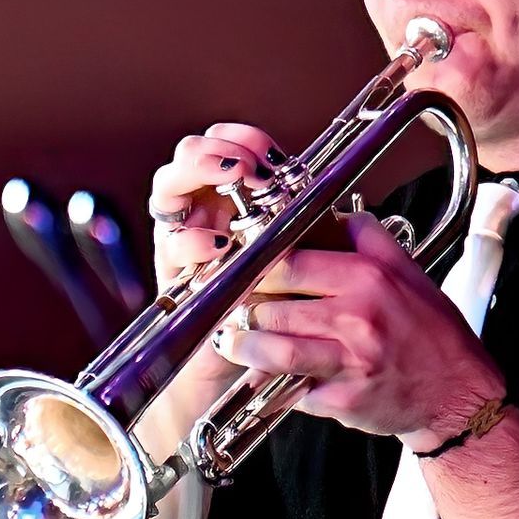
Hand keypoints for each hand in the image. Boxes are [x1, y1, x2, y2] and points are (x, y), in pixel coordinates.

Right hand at [142, 123, 284, 418]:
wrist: (247, 379)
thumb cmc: (281, 322)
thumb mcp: (303, 272)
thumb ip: (313, 237)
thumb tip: (350, 214)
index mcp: (234, 203)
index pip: (227, 146)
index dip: (242, 138)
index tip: (268, 150)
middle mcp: (202, 214)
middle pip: (189, 156)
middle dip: (216, 150)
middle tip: (245, 165)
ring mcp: (182, 242)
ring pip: (168, 190)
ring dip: (197, 176)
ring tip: (231, 182)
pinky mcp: (172, 276)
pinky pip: (172, 247)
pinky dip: (192, 241)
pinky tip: (217, 245)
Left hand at [214, 211, 503, 441]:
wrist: (460, 396)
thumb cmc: (433, 335)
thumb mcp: (409, 273)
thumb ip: (370, 240)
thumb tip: (337, 213)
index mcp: (369, 278)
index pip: (291, 261)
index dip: (257, 265)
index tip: (242, 269)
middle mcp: (358, 317)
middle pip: (274, 305)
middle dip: (246, 308)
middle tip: (235, 309)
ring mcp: (350, 361)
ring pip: (274, 350)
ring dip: (245, 347)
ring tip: (233, 342)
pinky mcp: (344, 400)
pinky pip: (294, 391)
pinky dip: (276, 386)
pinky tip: (265, 378)